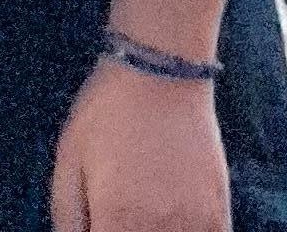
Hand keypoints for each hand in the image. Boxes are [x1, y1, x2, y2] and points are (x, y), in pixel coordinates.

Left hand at [51, 54, 229, 231]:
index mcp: (116, 221)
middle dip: (123, 231)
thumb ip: (67, 218)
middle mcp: (159, 231)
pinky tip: (173, 220)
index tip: (100, 224)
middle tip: (119, 215)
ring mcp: (194, 226)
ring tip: (143, 213)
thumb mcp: (67, 159)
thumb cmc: (107, 111)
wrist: (161, 70)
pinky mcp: (219, 215)